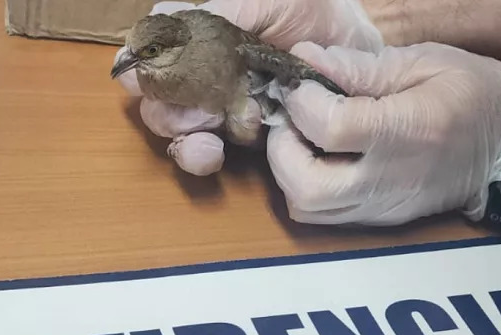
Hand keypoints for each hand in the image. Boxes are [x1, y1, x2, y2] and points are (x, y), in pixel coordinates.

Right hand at [115, 0, 383, 174]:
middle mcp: (199, 76)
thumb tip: (160, 18)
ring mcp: (217, 109)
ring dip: (182, 137)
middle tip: (190, 106)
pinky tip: (214, 149)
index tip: (141, 74)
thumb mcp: (263, 3)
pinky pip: (204, 153)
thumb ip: (217, 13)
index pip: (151, 54)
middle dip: (166, 108)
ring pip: (175, 132)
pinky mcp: (239, 136)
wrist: (360, 47)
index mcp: (197, 38)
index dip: (140, 67)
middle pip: (156, 101)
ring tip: (206, 132)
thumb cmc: (311, 13)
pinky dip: (201, 155)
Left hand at [267, 41, 500, 225]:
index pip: (330, 129)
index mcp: (408, 132)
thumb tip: (305, 60)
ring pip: (307, 209)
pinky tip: (317, 160)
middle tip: (290, 120)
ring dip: (288, 173)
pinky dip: (305, 188)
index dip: (301, 104)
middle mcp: (391, 180)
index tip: (299, 85)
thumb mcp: (421, 63)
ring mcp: (383, 207)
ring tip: (301, 139)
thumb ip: (358, 67)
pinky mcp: (378, 220)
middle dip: (282, 150)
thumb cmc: (468, 93)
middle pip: (307, 187)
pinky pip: (323, 216)